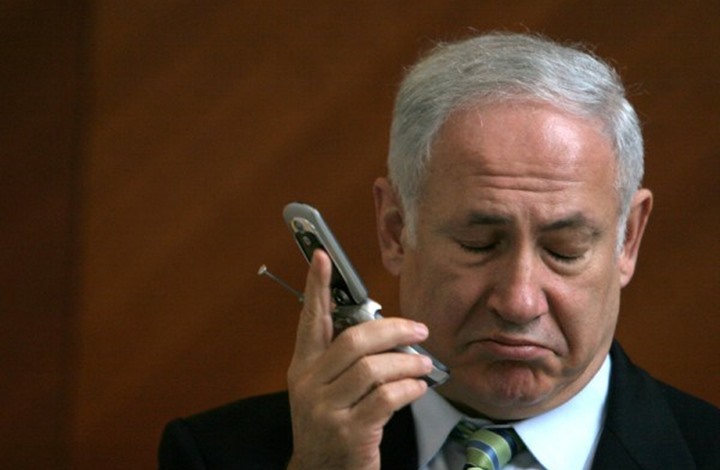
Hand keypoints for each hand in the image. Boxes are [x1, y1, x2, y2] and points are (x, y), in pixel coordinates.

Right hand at [286, 250, 431, 469]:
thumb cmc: (330, 425)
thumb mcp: (326, 390)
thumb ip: (345, 361)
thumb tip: (385, 331)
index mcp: (303, 368)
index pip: (310, 320)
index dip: (316, 287)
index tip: (323, 257)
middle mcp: (311, 385)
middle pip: (354, 340)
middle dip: (393, 330)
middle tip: (419, 330)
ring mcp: (327, 409)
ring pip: (374, 368)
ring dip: (408, 363)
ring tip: (424, 366)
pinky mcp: (351, 431)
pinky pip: (387, 398)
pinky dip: (409, 389)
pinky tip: (417, 389)